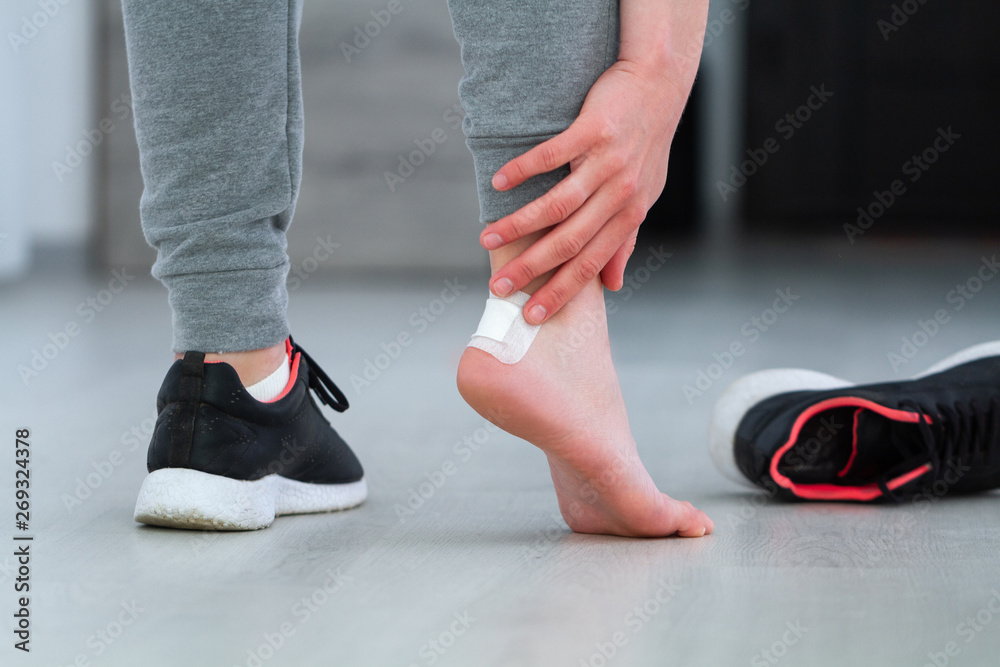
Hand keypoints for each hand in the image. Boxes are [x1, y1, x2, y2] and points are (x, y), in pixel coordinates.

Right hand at [482, 57, 694, 323]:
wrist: (658, 83)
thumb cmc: (647, 144)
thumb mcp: (643, 197)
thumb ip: (625, 241)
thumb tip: (612, 286)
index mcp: (629, 214)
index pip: (591, 263)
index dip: (561, 292)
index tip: (531, 315)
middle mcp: (620, 193)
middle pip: (569, 241)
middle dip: (531, 269)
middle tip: (498, 288)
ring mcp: (607, 162)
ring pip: (557, 204)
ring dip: (519, 225)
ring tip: (487, 239)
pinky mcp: (593, 130)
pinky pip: (552, 156)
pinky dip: (522, 171)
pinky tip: (498, 183)